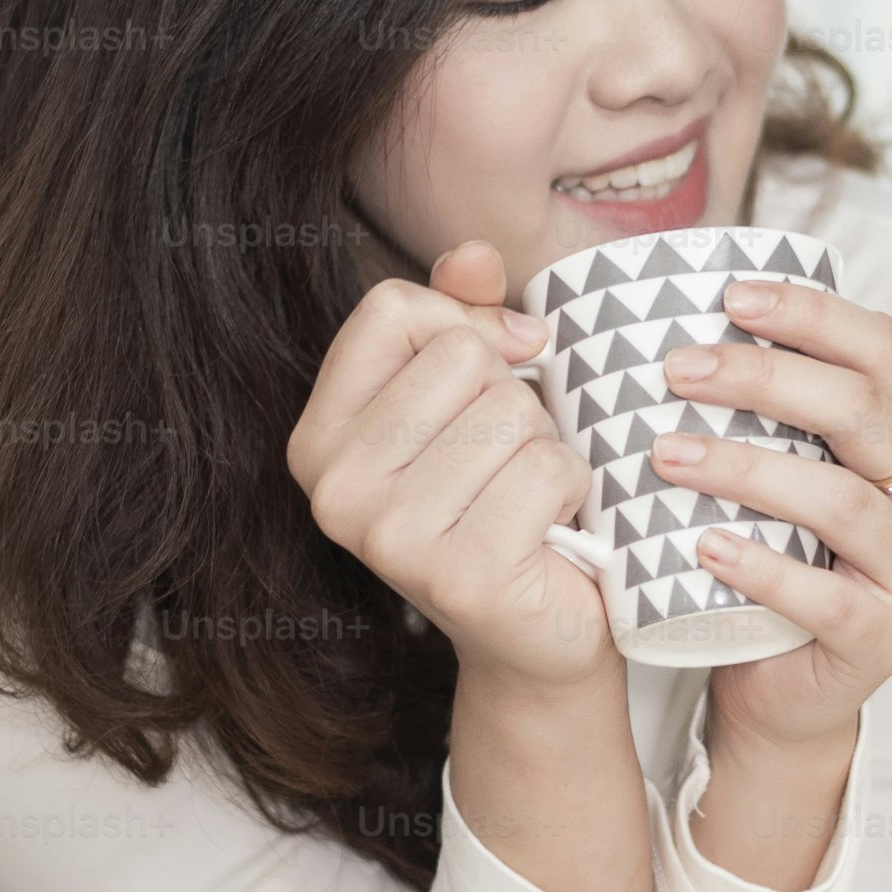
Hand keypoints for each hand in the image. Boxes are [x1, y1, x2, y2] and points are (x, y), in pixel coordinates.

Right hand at [287, 241, 610, 690]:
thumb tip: (475, 255)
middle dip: (514, 399)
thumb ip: (465, 318)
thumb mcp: (475, 399)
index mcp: (319, 438)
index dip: (464, 326)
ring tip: (528, 499)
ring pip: (510, 411)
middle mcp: (335, 489)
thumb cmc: (504, 504)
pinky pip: (547, 466)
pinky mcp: (458, 573)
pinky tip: (551, 532)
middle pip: (460, 357)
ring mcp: (389, 537)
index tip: (493, 376)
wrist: (540, 636)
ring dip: (546, 446)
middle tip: (507, 464)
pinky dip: (572, 489)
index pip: (391, 310)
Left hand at [654, 278, 891, 754]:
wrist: (782, 688)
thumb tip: (673, 322)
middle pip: (861, 413)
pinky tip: (704, 547)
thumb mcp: (782, 471)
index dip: (813, 316)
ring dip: (747, 470)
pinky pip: (828, 598)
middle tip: (680, 369)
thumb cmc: (777, 557)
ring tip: (667, 455)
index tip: (731, 296)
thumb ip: (765, 411)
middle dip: (766, 379)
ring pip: (842, 502)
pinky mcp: (883, 637)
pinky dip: (763, 568)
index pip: (881, 351)